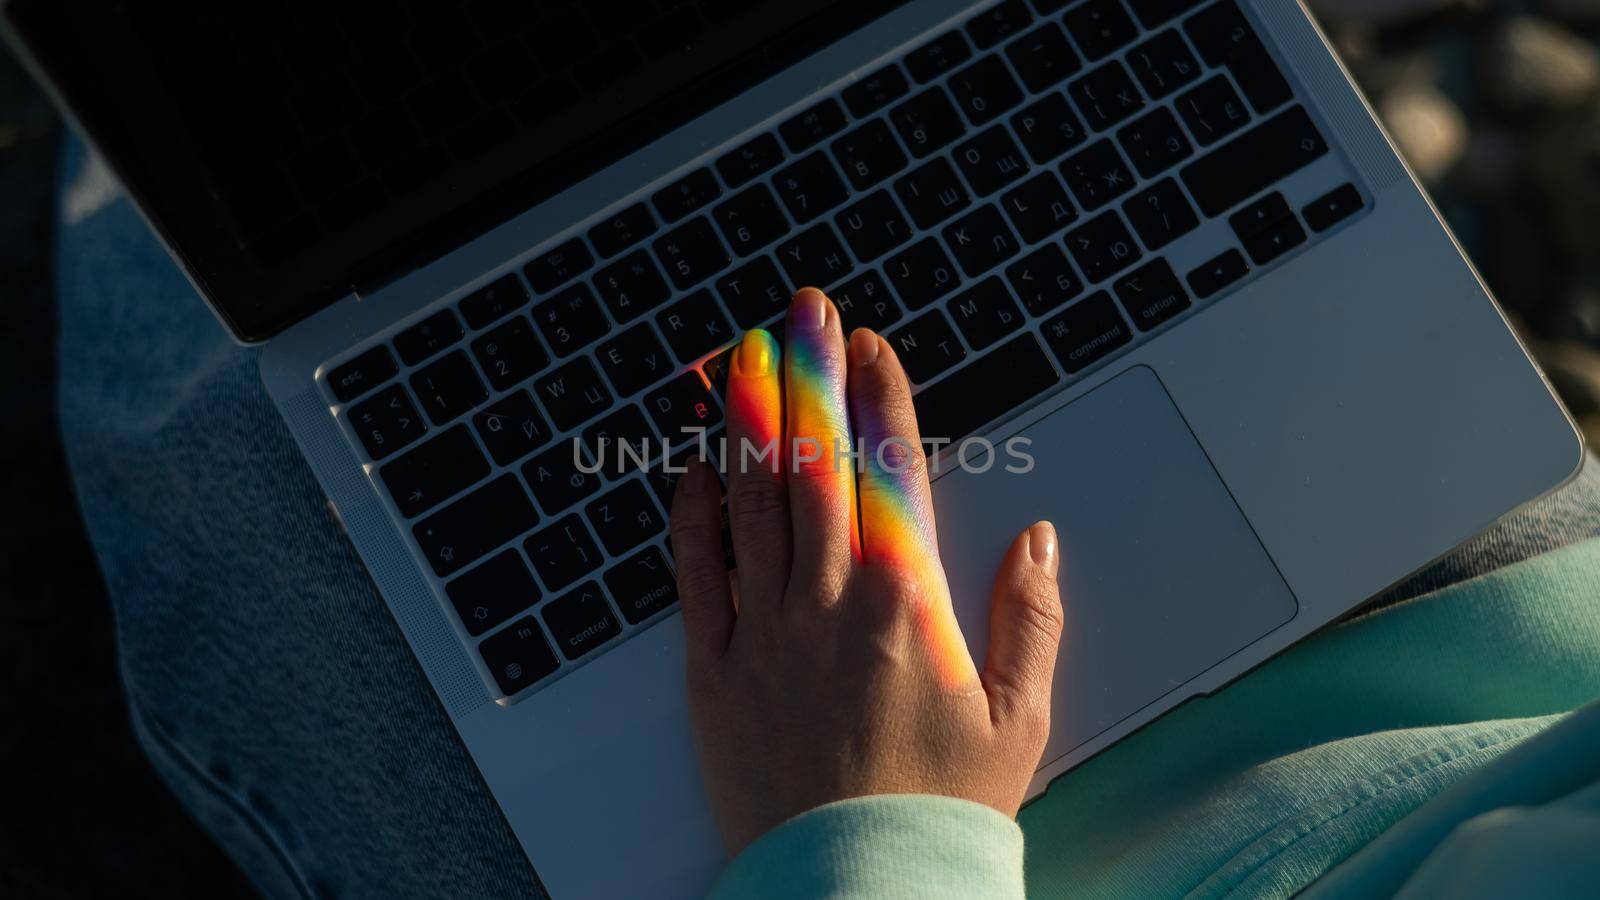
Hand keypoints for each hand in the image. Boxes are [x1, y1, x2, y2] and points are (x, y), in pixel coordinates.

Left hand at [669, 287, 1063, 854]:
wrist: (858, 888)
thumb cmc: (941, 809)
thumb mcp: (1018, 718)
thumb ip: (1031, 618)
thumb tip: (1039, 539)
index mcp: (906, 602)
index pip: (891, 469)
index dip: (878, 395)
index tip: (868, 342)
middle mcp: (829, 600)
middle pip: (814, 463)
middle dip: (808, 374)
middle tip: (800, 310)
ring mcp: (764, 630)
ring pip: (750, 501)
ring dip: (746, 421)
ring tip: (743, 357)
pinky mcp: (714, 671)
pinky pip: (695, 575)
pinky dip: (692, 515)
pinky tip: (693, 468)